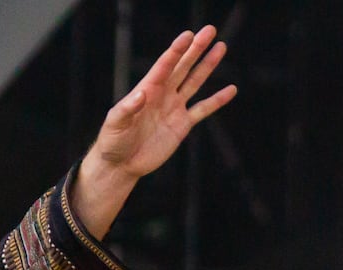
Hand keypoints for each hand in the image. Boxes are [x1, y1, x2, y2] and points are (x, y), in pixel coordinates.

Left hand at [73, 25, 237, 237]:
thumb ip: (127, 109)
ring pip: (194, 82)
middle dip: (195, 49)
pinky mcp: (182, 125)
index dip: (176, 51)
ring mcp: (173, 109)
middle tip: (209, 30)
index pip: (164, 66)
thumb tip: (142, 94)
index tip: (187, 35)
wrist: (120, 166)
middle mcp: (162, 96)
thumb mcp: (114, 125)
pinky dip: (217, 100)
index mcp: (146, 91)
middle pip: (182, 67)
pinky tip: (231, 89)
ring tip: (220, 47)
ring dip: (207, 66)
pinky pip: (203, 109)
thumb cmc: (112, 143)